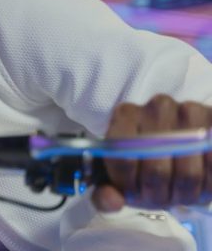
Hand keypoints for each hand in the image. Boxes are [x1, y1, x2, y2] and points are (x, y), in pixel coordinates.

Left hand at [92, 94, 211, 211]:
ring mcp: (190, 112)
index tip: (132, 193)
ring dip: (183, 194)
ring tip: (177, 192)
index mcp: (126, 115)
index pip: (123, 159)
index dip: (129, 186)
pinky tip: (199, 185)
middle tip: (159, 197)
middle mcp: (158, 107)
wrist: (182, 146)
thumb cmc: (144, 164)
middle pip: (156, 170)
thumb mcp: (120, 179)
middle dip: (157, 195)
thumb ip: (105, 195)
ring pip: (188, 174)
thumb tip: (112, 200)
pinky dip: (206, 186)